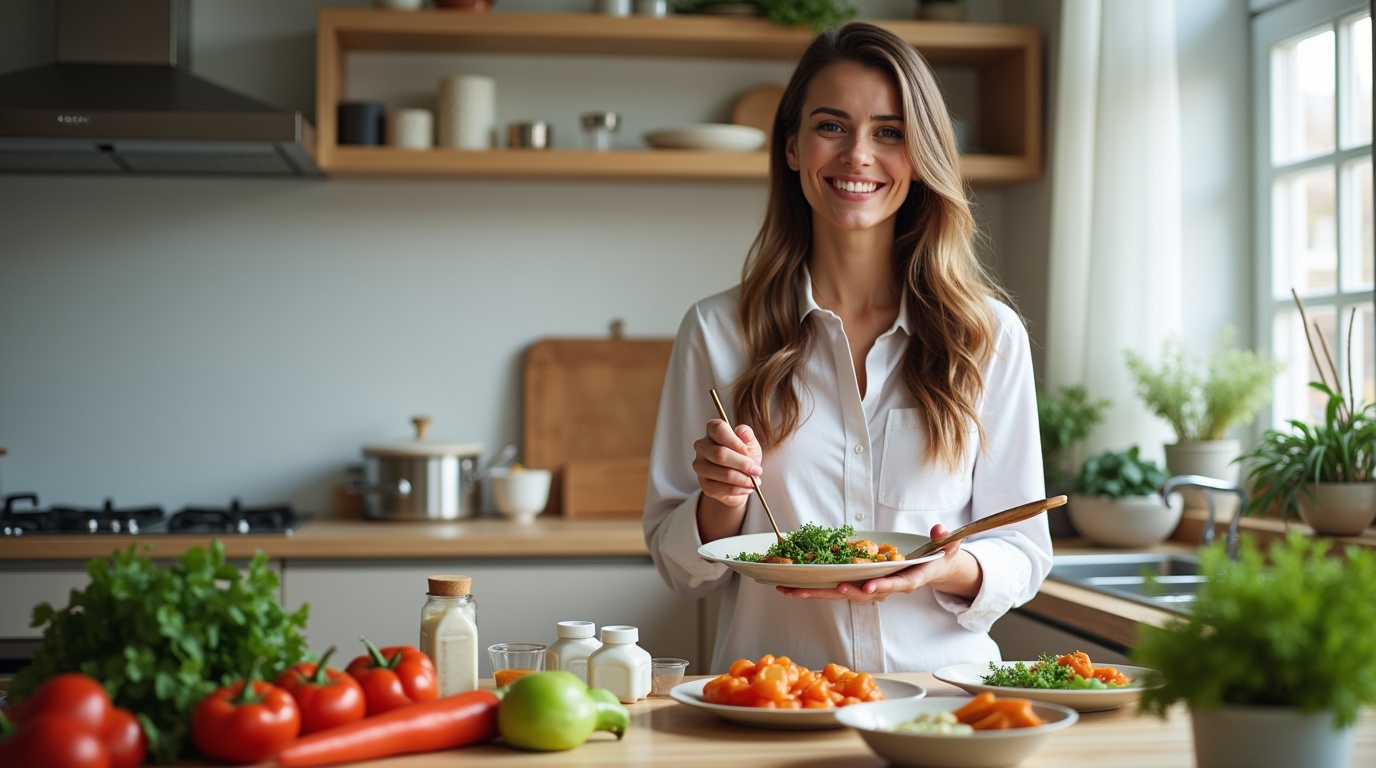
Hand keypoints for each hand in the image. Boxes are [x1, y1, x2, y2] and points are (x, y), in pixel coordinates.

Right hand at [692, 418, 762, 509]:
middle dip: (743, 464)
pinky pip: (723, 488)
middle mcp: (702, 446)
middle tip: (757, 470)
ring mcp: (700, 466)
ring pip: (723, 473)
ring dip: (743, 479)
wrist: (739, 479)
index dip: (735, 442)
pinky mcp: (704, 484)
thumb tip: (742, 431)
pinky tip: (748, 488)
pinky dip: (739, 489)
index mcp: (712, 430)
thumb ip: (747, 435)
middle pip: (720, 454)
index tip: (748, 452)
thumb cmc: (744, 456)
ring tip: (754, 480)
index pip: (718, 430)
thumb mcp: (750, 443)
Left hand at [776, 523, 981, 601]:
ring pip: (841, 593)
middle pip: (858, 594)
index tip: (868, 587)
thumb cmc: (939, 555)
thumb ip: (946, 539)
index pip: (894, 586)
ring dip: (815, 593)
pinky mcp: (859, 583)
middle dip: (834, 593)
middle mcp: (886, 587)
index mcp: (908, 580)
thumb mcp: (947, 546)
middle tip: (809, 591)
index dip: (881, 588)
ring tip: (789, 590)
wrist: (934, 568)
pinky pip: (836, 586)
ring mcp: (871, 587)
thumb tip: (941, 530)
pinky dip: (816, 586)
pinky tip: (793, 583)